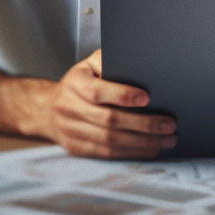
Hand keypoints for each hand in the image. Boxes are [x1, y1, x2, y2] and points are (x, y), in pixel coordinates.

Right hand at [28, 50, 176, 158]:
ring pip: (109, 140)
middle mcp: (69, 107)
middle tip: (168, 124)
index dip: (122, 95)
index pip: (98, 91)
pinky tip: (150, 148)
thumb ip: (110, 62)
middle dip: (142, 124)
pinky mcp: (76, 147)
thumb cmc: (80, 82)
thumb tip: (140, 65)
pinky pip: (106, 153)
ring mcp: (71, 130)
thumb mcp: (90, 64)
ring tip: (166, 139)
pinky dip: (131, 152)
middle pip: (108, 120)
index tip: (147, 98)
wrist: (46, 108)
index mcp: (74, 83)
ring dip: (141, 142)